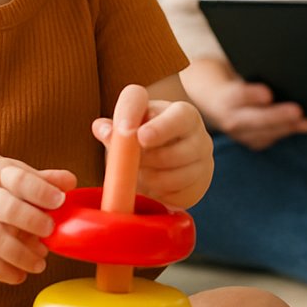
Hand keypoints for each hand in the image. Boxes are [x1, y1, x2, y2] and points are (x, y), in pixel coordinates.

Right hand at [0, 154, 76, 283]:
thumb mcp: (3, 170)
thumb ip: (37, 178)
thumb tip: (72, 182)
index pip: (20, 180)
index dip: (42, 191)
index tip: (60, 200)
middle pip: (9, 210)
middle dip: (34, 222)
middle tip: (50, 231)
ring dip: (23, 255)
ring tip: (41, 263)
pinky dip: (3, 272)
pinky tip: (20, 276)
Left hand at [93, 83, 213, 207]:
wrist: (162, 163)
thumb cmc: (140, 139)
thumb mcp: (128, 127)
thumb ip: (114, 127)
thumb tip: (103, 129)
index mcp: (181, 112)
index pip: (176, 116)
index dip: (159, 128)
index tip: (139, 137)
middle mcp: (197, 132)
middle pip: (175, 151)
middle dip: (148, 159)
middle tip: (131, 163)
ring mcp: (203, 159)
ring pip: (176, 175)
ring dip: (151, 179)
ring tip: (139, 175)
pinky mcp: (201, 184)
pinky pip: (179, 194)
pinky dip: (160, 194)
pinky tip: (153, 186)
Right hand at [195, 76, 306, 151]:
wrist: (217, 101)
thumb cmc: (238, 82)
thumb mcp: (241, 74)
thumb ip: (258, 73)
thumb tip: (282, 70)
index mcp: (226, 98)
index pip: (238, 95)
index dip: (252, 95)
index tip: (268, 94)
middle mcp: (230, 119)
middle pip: (253, 119)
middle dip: (277, 116)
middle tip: (298, 111)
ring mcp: (240, 134)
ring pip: (263, 134)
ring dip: (287, 128)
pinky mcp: (251, 141)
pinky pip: (269, 139)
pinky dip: (286, 132)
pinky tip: (302, 127)